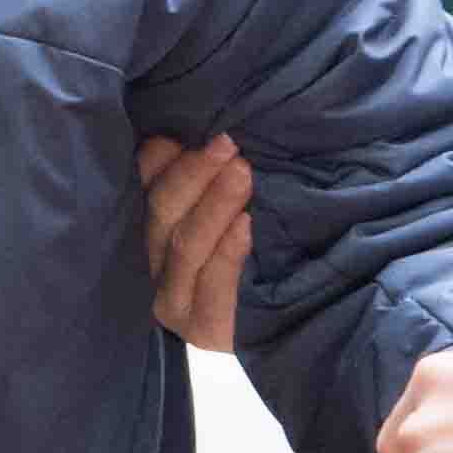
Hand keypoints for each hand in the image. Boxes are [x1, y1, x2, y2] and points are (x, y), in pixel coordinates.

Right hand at [144, 136, 256, 353]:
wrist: (305, 316)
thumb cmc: (272, 242)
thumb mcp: (248, 199)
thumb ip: (222, 171)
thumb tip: (208, 129)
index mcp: (158, 222)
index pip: (147, 183)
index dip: (164, 156)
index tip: (197, 126)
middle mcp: (155, 259)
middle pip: (162, 210)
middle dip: (194, 174)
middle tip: (228, 145)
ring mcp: (172, 297)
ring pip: (184, 244)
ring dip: (214, 205)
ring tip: (242, 173)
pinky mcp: (199, 326)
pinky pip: (212, 283)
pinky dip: (228, 251)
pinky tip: (247, 226)